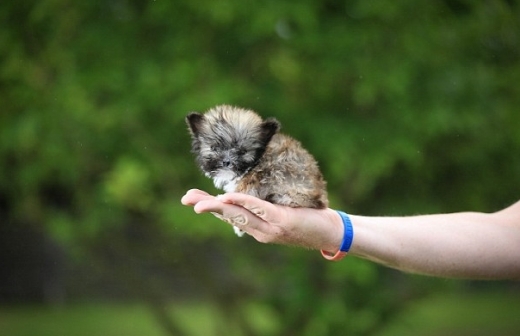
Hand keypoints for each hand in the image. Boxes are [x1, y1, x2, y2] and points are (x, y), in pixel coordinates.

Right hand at [181, 189, 342, 251]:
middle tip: (185, 199)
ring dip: (216, 208)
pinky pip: (258, 210)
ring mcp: (270, 228)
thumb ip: (270, 205)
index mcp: (258, 227)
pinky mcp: (281, 222)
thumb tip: (257, 187)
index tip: (191, 197)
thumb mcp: (285, 213)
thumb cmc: (311, 219)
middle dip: (205, 207)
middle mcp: (260, 231)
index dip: (210, 206)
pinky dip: (242, 203)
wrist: (332, 234)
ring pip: (238, 215)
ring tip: (197, 204)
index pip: (229, 215)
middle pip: (228, 217)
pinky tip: (228, 199)